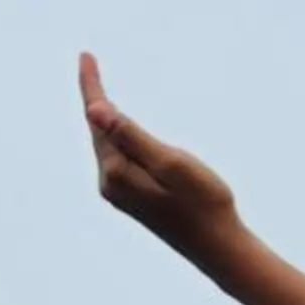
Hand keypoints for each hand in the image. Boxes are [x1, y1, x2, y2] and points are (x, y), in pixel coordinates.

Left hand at [79, 51, 245, 268]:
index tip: (85, 56)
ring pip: (108, 145)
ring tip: (100, 91)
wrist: (219, 248)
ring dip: (107, 119)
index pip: (98, 118)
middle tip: (89, 64)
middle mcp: (110, 183)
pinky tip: (120, 131)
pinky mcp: (133, 199)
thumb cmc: (204, 203)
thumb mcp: (171, 162)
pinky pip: (118, 158)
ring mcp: (120, 193)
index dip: (92, 86)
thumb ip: (132, 136)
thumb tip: (94, 111)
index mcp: (116, 171)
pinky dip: (117, 137)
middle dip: (95, 98)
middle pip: (98, 130)